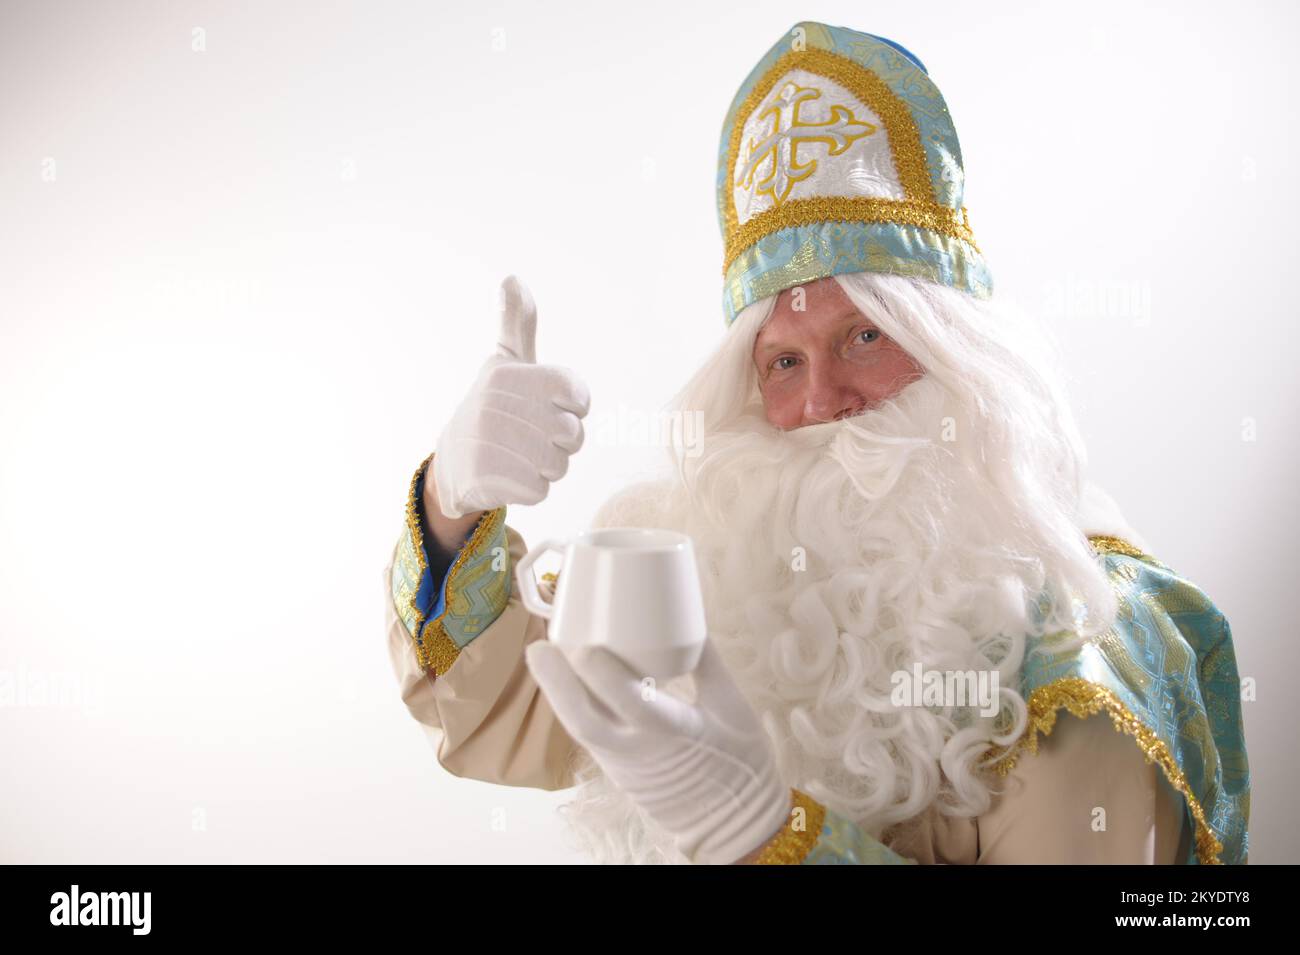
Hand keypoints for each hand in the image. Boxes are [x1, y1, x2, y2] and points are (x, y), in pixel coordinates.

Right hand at [432, 275, 590, 518]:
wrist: (452, 463)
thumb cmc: (492, 407)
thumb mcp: (505, 362)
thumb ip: (517, 324)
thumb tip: (512, 278)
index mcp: (509, 375)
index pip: (577, 394)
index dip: (573, 406)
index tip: (551, 406)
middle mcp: (498, 405)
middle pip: (573, 434)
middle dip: (560, 442)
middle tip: (532, 436)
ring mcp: (494, 444)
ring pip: (560, 465)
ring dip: (547, 466)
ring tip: (520, 455)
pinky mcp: (493, 481)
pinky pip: (542, 490)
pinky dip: (531, 488)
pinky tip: (510, 475)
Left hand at [523, 637, 792, 864]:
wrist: (736, 822)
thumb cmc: (741, 761)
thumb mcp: (732, 705)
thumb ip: (707, 661)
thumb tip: (686, 619)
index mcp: (675, 734)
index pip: (632, 704)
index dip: (604, 676)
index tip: (583, 645)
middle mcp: (640, 753)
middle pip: (585, 722)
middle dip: (556, 685)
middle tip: (537, 648)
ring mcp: (624, 767)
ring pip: (580, 730)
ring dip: (558, 694)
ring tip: (543, 657)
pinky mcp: (618, 773)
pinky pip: (590, 737)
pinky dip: (574, 707)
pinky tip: (566, 682)